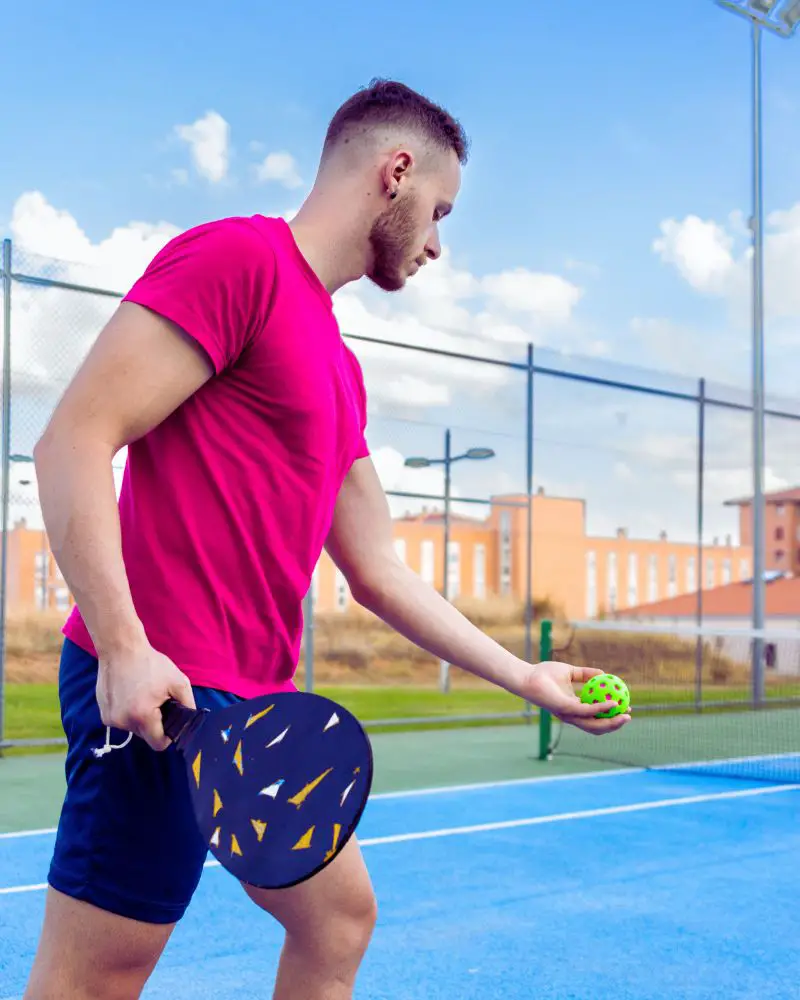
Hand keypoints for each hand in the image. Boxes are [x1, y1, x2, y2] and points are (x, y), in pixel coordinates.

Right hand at [96, 641, 195, 750]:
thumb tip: (190, 721)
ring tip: (143, 695)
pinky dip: (128, 712)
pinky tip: (131, 694)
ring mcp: (110, 718)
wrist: (121, 648)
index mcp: (143, 716)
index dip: (168, 736)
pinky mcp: (103, 712)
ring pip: (133, 728)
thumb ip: (188, 704)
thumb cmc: (151, 664)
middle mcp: (123, 722)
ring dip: (140, 717)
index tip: (171, 723)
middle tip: (158, 702)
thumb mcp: (178, 682)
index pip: (158, 744)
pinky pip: (121, 720)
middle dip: (154, 723)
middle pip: (146, 735)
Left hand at [517, 660, 631, 735]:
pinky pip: (587, 711)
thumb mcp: (569, 671)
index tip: (625, 707)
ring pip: (594, 724)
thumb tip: (603, 673)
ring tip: (626, 715)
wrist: (527, 676)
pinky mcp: (565, 710)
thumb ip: (585, 674)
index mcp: (573, 708)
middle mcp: (572, 715)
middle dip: (614, 725)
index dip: (611, 716)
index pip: (595, 717)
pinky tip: (613, 702)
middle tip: (629, 715)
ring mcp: (569, 714)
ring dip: (612, 722)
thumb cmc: (544, 673)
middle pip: (597, 726)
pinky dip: (602, 708)